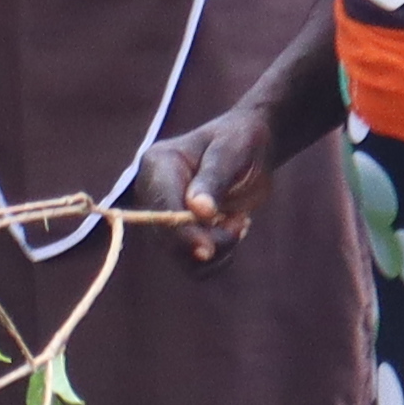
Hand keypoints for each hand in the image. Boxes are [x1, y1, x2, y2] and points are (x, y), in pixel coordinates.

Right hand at [129, 98, 284, 265]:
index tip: (208, 250)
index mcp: (157, 164)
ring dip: (216, 251)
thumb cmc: (239, 142)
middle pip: (165, 237)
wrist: (250, 149)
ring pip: (179, 255)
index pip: (160, 206)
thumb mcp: (230, 153)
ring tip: (239, 224)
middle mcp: (152, 192)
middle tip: (240, 224)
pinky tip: (234, 233)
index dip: (182, 231)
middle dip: (206, 241)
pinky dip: (218, 258)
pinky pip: (192, 263)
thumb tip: (198, 210)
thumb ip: (213, 179)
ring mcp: (164, 215)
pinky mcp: (181, 232)